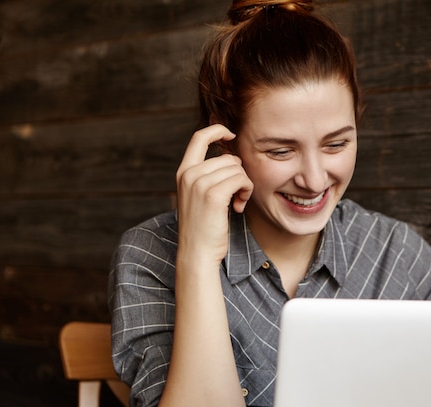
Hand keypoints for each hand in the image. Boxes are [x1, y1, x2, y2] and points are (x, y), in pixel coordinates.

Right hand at [176, 124, 253, 265]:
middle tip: (237, 195)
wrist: (197, 253)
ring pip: (237, 169)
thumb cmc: (203, 227)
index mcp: (183, 172)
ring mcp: (200, 183)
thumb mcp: (198, 196)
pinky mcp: (214, 194)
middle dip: (239, 175)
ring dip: (244, 186)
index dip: (217, 130)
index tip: (231, 135)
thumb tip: (232, 156)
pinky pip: (241, 179)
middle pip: (228, 158)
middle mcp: (189, 174)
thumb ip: (208, 175)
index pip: (199, 137)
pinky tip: (239, 207)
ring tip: (237, 203)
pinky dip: (247, 191)